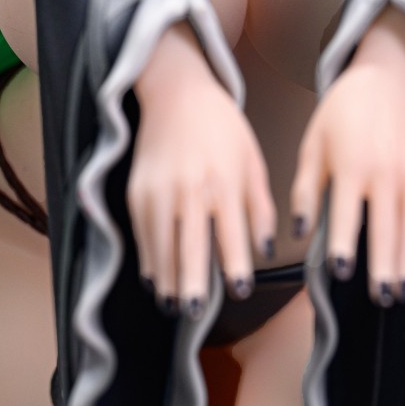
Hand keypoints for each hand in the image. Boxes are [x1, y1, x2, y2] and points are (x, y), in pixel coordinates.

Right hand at [127, 22, 276, 314]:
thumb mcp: (253, 160)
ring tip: (174, 306)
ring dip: (167, 279)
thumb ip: (261, 208)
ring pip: (160, 246)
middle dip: (190, 282)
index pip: (230, 233)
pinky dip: (149, 259)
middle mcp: (190, 189)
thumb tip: (267, 250)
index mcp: (224, 181)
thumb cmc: (222, 127)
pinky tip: (156, 278)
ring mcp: (159, 191)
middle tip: (193, 313)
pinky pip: (143, 234)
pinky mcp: (137, 191)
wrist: (177, 92)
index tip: (238, 290)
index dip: (235, 265)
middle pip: (189, 246)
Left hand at [290, 5, 404, 304]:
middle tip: (380, 299)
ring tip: (396, 294)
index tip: (340, 272)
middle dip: (384, 267)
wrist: (389, 77)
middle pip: (387, 230)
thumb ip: (304, 191)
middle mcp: (388, 172)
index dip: (344, 245)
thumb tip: (297, 232)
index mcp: (353, 164)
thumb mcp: (313, 145)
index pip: (347, 214)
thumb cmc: (343, 111)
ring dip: (404, 264)